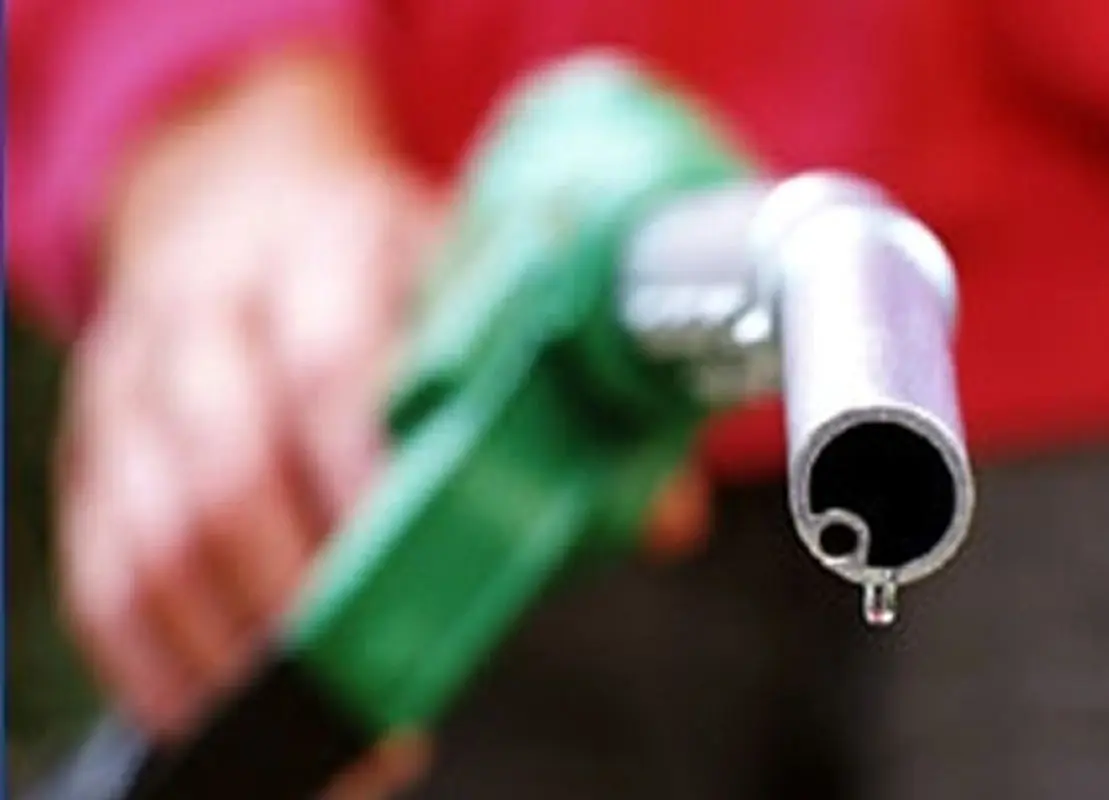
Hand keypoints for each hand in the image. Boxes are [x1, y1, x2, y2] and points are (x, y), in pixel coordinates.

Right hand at [54, 53, 709, 797]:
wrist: (239, 192)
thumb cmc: (373, 253)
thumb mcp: (471, 277)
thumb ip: (564, 391)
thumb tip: (667, 521)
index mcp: (325, 247)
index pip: (330, 364)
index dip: (364, 479)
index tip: (418, 574)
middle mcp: (212, 308)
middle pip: (228, 464)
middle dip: (302, 594)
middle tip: (372, 681)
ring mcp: (137, 379)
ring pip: (153, 532)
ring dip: (230, 645)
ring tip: (308, 714)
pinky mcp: (98, 446)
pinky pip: (99, 567)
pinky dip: (152, 655)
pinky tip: (212, 705)